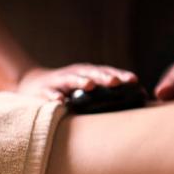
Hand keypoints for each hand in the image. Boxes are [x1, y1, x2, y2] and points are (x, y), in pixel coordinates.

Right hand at [16, 64, 138, 102]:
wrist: (33, 84)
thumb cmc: (69, 89)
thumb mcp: (88, 87)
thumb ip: (108, 91)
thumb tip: (140, 99)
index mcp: (88, 73)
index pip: (107, 72)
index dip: (120, 75)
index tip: (134, 80)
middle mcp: (75, 74)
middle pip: (92, 74)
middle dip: (104, 77)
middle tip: (116, 82)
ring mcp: (59, 81)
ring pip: (71, 80)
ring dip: (81, 82)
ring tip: (90, 86)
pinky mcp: (43, 90)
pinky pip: (49, 94)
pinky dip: (53, 96)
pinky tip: (60, 101)